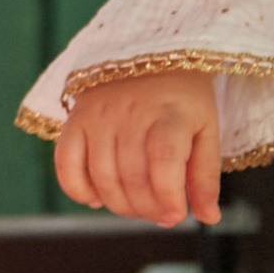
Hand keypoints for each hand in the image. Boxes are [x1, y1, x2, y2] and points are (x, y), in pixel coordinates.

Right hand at [54, 70, 220, 227]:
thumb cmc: (182, 101)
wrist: (149, 53)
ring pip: (101, 176)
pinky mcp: (76, 119)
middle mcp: (130, 112)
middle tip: (160, 214)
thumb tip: (208, 218)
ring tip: (136, 207)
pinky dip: (77, 189)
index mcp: (170, 113)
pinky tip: (96, 198)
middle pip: (132, 175)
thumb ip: (205, 176)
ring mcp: (99, 116)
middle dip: (147, 208)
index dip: (167, 195)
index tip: (176, 215)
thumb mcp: (206, 131)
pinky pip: (65, 162)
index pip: (164, 159)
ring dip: (119, 205)